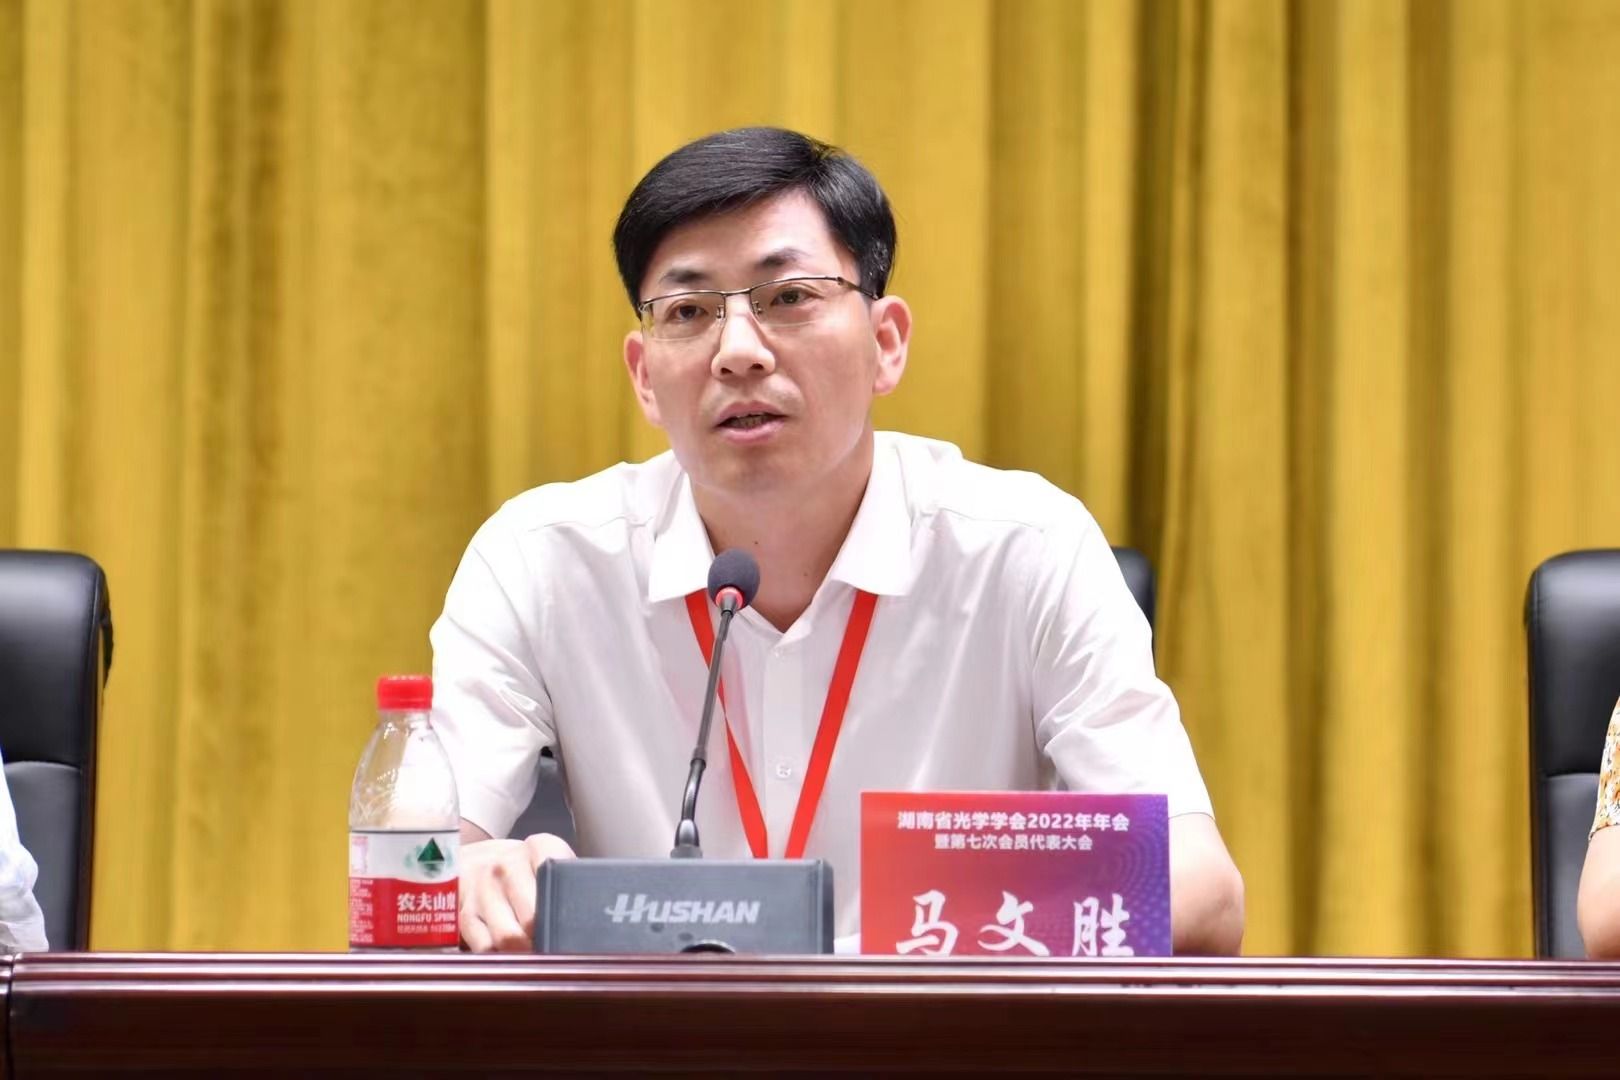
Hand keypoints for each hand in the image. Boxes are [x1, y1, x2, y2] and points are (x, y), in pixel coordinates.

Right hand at [458, 833, 574, 952]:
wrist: (477, 862)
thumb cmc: (528, 870)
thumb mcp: (554, 863)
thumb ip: (573, 883)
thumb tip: (596, 917)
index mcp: (539, 846)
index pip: (558, 876)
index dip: (566, 909)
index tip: (574, 925)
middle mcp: (507, 865)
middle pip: (533, 917)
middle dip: (547, 940)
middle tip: (558, 950)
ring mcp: (483, 889)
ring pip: (508, 937)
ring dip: (525, 954)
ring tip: (538, 956)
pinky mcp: (465, 914)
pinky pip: (486, 948)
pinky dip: (501, 958)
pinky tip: (512, 955)